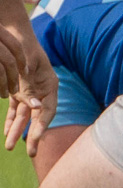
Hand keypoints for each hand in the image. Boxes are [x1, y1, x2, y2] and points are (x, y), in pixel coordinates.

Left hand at [2, 28, 57, 156]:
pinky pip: (15, 109)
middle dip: (31, 136)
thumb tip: (35, 106)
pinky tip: (6, 132)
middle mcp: (42, 91)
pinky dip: (11, 120)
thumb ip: (31, 84)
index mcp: (50, 84)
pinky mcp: (19, 91)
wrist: (15, 33)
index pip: (48, 110)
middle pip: (37, 118)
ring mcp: (30, 92)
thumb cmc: (25, 45)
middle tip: (30, 154)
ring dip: (17, 131)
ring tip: (9, 147)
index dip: (42, 125)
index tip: (34, 138)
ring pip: (24, 116)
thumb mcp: (29, 61)